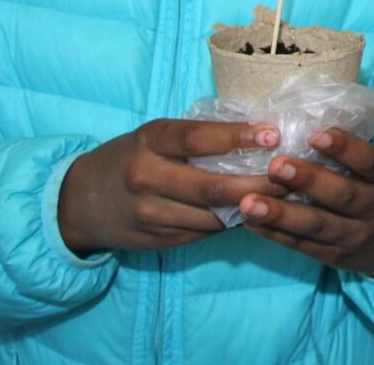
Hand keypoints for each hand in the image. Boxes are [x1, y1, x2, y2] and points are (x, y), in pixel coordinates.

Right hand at [58, 119, 284, 254]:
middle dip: (260, 182)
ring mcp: (152, 214)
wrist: (80, 202)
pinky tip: (259, 211)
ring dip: (254, 206)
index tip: (273, 132)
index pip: (198, 137)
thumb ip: (195, 137)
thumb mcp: (154, 136)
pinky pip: (207, 232)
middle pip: (213, 186)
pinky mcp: (160, 240)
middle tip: (294, 173)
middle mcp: (148, 177)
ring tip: (288, 194)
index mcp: (149, 141)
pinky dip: (235, 221)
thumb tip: (257, 134)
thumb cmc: (132, 157)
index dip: (237, 136)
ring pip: (215, 215)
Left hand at [238, 129, 373, 277]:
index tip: (315, 134)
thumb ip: (352, 153)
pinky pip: (302, 245)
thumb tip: (305, 121)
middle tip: (275, 165)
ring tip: (248, 202)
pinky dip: (274, 233)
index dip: (345, 148)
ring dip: (280, 214)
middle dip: (308, 180)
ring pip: (316, 225)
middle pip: (342, 195)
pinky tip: (250, 221)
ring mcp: (354, 235)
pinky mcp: (334, 256)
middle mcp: (373, 207)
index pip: (369, 161)